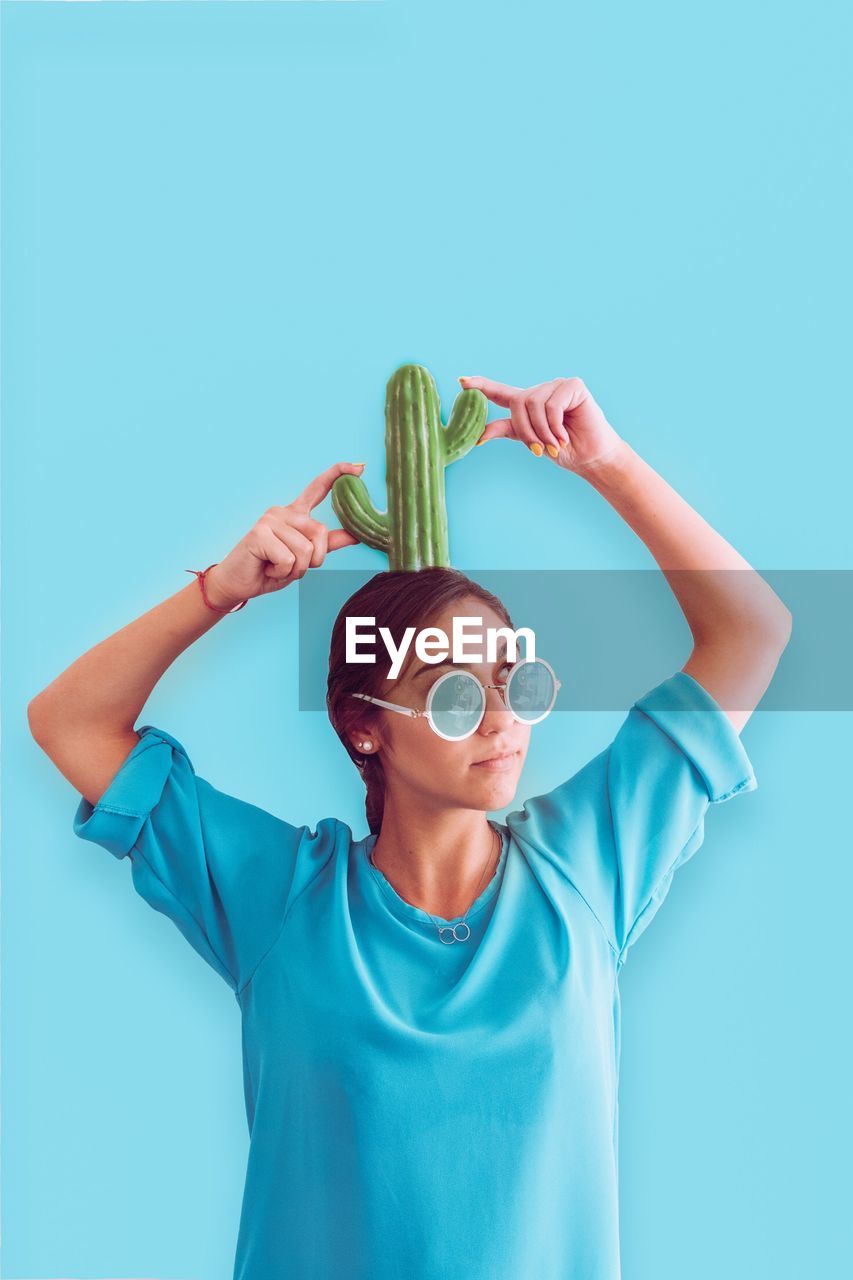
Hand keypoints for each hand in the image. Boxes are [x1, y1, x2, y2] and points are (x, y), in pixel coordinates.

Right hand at [204, 462, 363, 606]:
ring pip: (305, 551)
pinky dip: (282, 573)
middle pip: (320, 533)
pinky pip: (289, 560)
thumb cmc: (269, 569)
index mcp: (294, 514)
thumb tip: (355, 535)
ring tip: (276, 567)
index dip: (338, 474)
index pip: (318, 488)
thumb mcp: (304, 558)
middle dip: (312, 560)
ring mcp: (270, 520)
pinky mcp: (259, 533)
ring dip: (295, 570)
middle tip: (289, 566)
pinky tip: (267, 568)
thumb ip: (327, 544)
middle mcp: (282, 511)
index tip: (360, 466)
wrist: (238, 584)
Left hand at [459, 374, 626, 473]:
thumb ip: (506, 431)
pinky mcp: (573, 385)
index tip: (461, 381)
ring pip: (534, 404)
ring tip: (555, 444)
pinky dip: (556, 424)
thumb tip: (478, 437)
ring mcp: (557, 385)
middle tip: (540, 449)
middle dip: (527, 431)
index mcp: (528, 403)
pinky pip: (552, 404)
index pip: (500, 392)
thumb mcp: (530, 441)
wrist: (589, 457)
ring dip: (543, 431)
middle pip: (518, 403)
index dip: (481, 386)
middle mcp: (540, 391)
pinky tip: (564, 435)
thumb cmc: (562, 450)